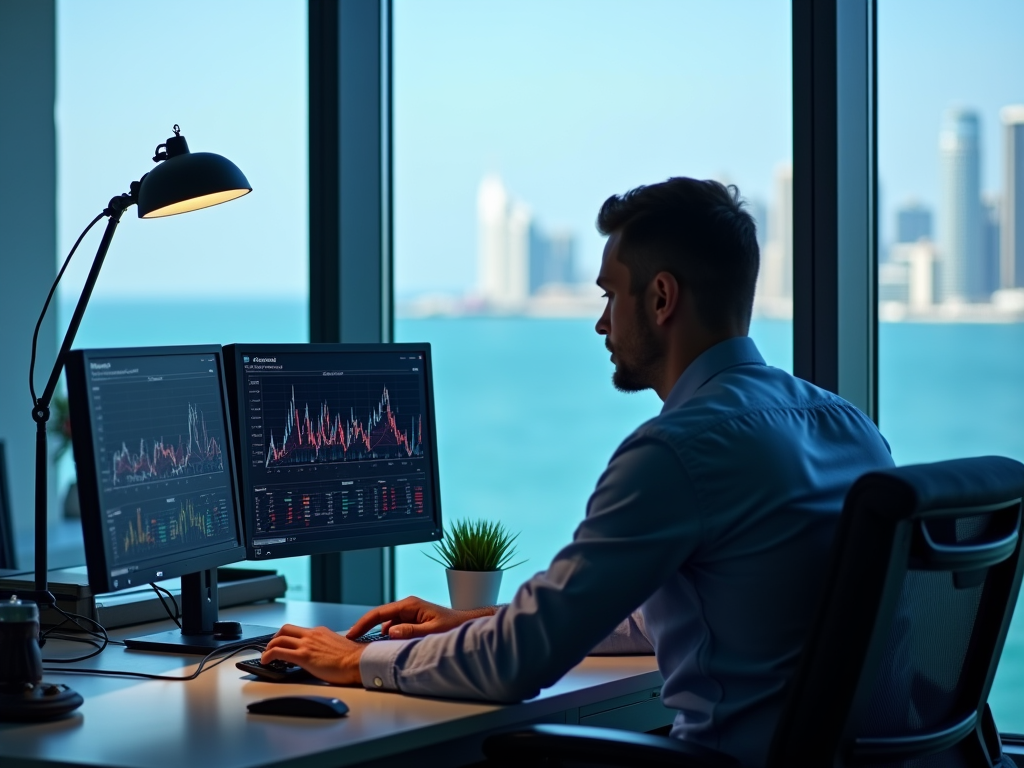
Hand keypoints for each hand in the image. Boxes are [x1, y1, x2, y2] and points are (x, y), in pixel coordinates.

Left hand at [262, 624, 365, 684]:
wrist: (358, 662)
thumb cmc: (353, 658)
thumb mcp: (338, 646)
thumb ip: (327, 647)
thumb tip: (324, 655)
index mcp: (321, 632)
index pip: (299, 631)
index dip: (288, 637)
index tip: (284, 643)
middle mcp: (312, 635)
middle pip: (286, 629)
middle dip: (275, 637)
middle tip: (271, 646)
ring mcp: (307, 644)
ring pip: (279, 639)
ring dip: (269, 646)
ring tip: (266, 655)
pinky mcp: (303, 656)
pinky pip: (279, 652)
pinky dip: (268, 655)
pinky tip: (266, 661)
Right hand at [346, 596, 496, 640]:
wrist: (466, 625)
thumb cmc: (453, 627)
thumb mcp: (432, 631)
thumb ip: (411, 632)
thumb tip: (390, 631)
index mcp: (410, 605)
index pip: (379, 612)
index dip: (363, 623)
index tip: (350, 634)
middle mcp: (407, 607)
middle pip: (379, 617)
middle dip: (365, 629)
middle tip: (351, 643)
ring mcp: (408, 614)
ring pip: (386, 625)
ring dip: (377, 635)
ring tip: (365, 648)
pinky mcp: (411, 621)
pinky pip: (394, 629)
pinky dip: (387, 638)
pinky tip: (384, 648)